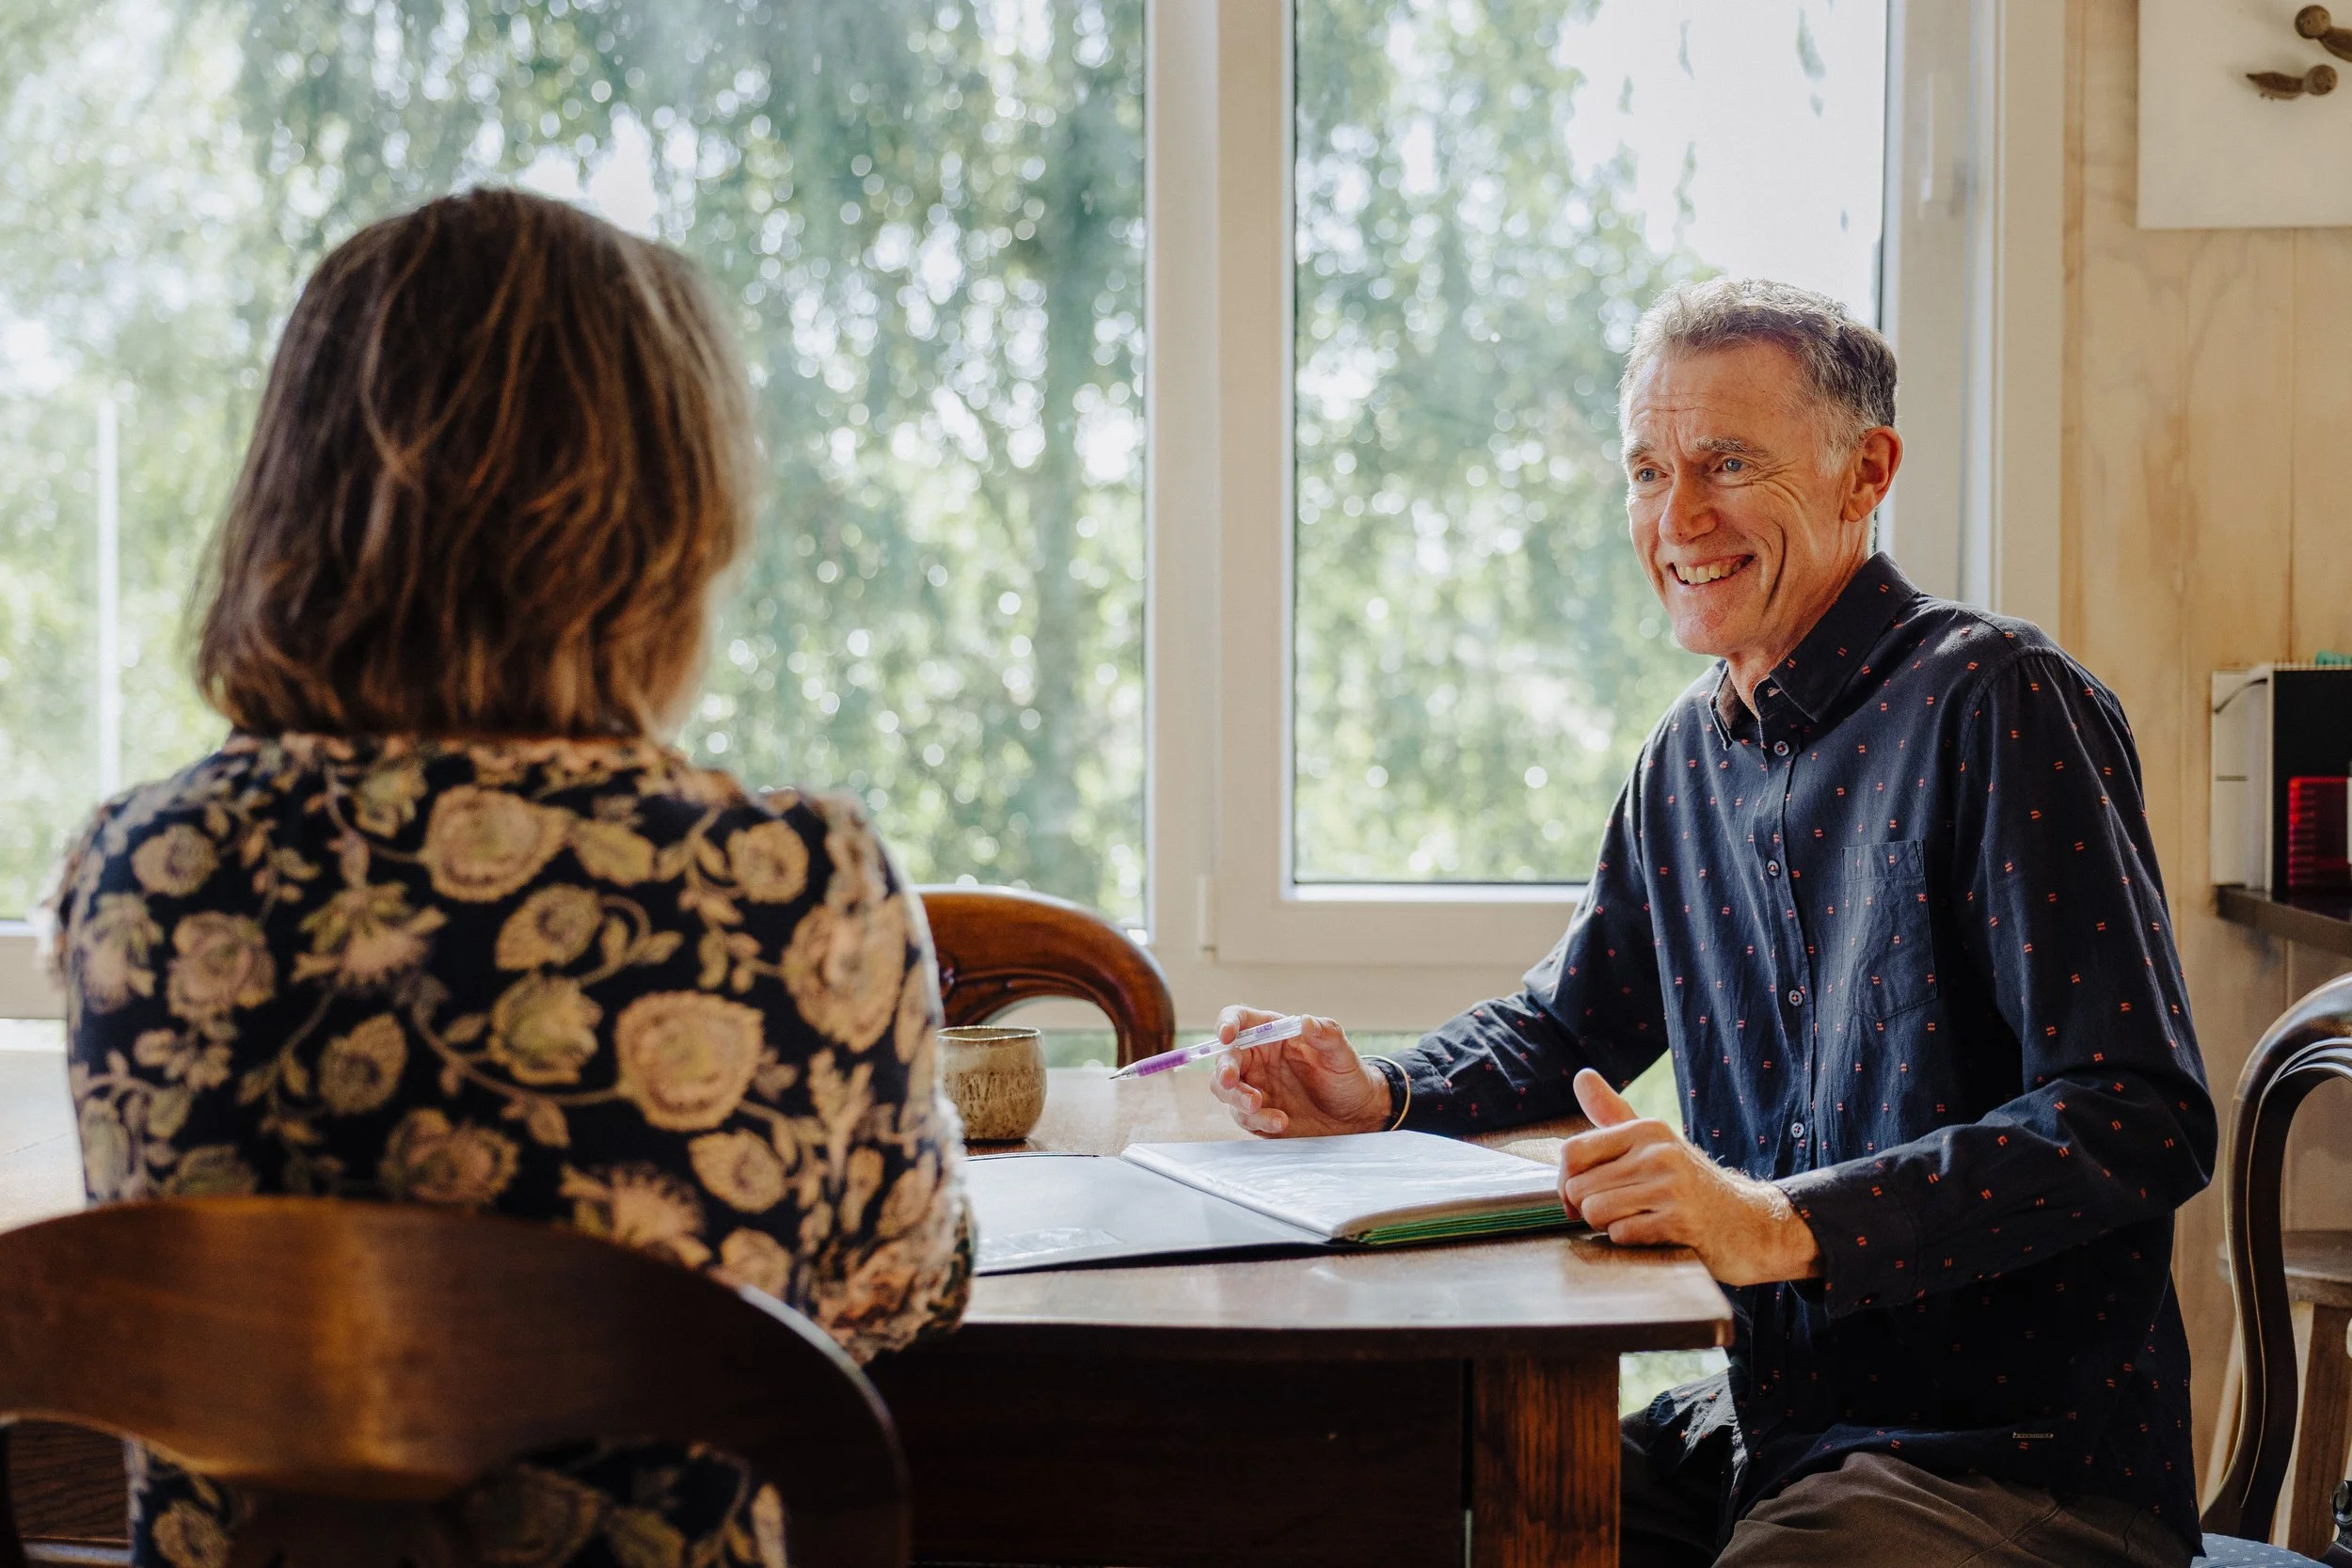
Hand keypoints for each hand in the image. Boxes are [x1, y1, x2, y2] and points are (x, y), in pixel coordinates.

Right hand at [1206, 1007, 1389, 1137]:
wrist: (1354, 1116)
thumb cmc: (1346, 1076)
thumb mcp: (1342, 1053)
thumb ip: (1326, 1034)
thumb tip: (1305, 1021)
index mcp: (1273, 1034)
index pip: (1241, 1020)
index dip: (1227, 1023)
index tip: (1227, 1035)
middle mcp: (1257, 1059)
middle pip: (1225, 1058)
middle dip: (1224, 1069)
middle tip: (1232, 1081)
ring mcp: (1255, 1087)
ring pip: (1225, 1090)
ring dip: (1236, 1097)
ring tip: (1257, 1105)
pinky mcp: (1258, 1114)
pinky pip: (1246, 1117)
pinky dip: (1259, 1120)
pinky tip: (1281, 1122)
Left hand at [1559, 1068, 1822, 1286]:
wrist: (1750, 1224)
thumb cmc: (1690, 1184)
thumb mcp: (1654, 1143)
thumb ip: (1613, 1113)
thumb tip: (1581, 1075)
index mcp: (1646, 1129)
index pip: (1572, 1151)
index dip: (1565, 1181)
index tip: (1578, 1198)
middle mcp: (1658, 1152)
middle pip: (1579, 1187)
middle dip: (1588, 1209)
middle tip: (1620, 1212)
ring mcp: (1671, 1186)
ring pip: (1595, 1211)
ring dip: (1608, 1226)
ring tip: (1638, 1220)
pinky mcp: (1681, 1222)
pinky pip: (1622, 1234)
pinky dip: (1630, 1241)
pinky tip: (1655, 1235)